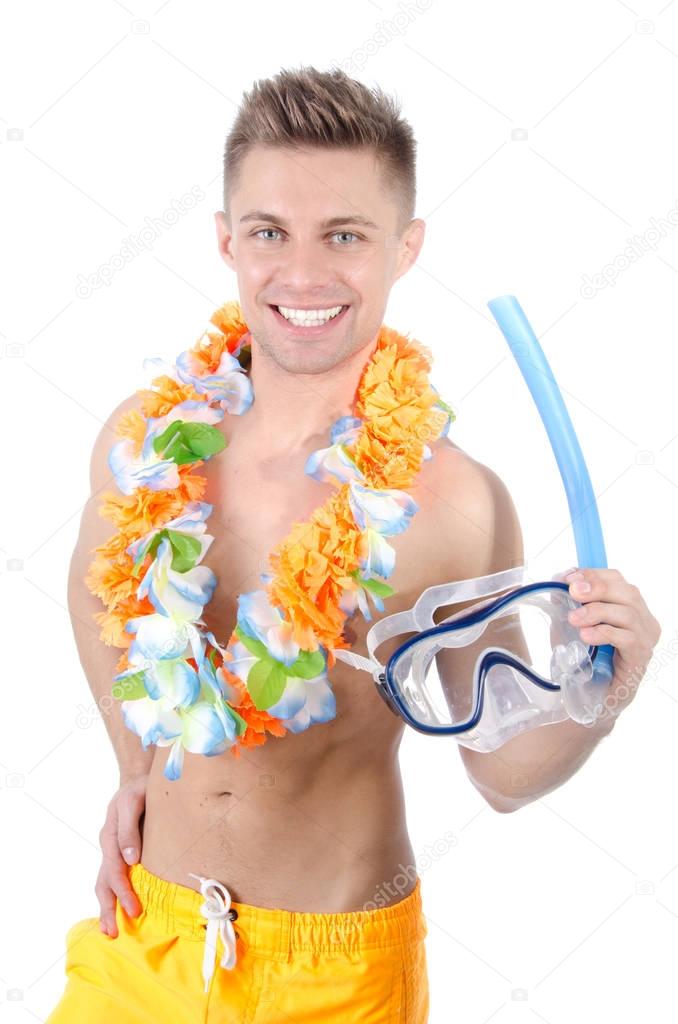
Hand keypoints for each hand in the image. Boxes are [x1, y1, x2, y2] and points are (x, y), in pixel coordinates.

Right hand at [96, 773, 148, 936]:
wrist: (139, 778)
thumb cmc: (140, 788)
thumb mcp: (134, 800)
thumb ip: (130, 829)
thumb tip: (131, 860)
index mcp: (110, 836)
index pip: (114, 871)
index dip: (124, 892)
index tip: (136, 910)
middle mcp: (108, 846)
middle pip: (104, 883)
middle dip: (109, 909)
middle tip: (115, 933)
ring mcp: (112, 850)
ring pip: (104, 883)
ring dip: (107, 908)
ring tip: (110, 932)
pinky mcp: (119, 852)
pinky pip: (112, 877)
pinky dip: (113, 896)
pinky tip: (118, 911)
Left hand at [562, 567, 660, 723]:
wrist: (590, 697)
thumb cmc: (585, 658)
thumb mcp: (572, 624)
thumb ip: (569, 602)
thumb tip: (559, 580)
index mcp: (630, 607)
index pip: (618, 580)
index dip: (594, 575)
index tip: (569, 578)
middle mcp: (644, 621)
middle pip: (628, 592)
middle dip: (597, 588)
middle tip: (572, 592)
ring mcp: (646, 640)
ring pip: (628, 613)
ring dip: (597, 611)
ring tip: (574, 619)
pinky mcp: (641, 659)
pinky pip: (628, 639)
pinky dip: (604, 633)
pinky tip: (586, 636)